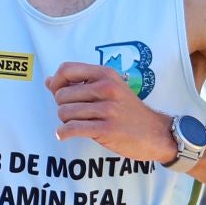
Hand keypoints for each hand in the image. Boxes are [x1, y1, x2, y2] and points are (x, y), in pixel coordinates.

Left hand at [46, 63, 174, 161]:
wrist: (156, 133)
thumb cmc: (128, 112)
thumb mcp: (109, 89)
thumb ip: (80, 83)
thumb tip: (49, 81)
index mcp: (106, 74)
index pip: (66, 69)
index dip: (57, 82)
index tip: (60, 94)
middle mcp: (107, 88)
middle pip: (62, 94)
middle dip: (62, 107)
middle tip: (74, 115)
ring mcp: (108, 109)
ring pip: (64, 112)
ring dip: (64, 121)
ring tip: (75, 125)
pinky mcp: (107, 129)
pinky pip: (72, 128)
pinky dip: (63, 133)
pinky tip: (65, 135)